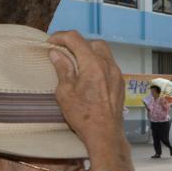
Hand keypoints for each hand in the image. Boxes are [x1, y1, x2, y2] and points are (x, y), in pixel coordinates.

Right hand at [47, 31, 134, 170]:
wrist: (105, 134)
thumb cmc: (83, 115)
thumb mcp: (65, 92)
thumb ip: (62, 69)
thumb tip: (56, 54)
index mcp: (93, 64)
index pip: (76, 39)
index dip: (61, 37)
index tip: (51, 42)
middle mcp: (108, 65)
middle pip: (92, 43)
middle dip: (77, 43)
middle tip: (64, 52)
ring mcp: (117, 74)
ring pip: (103, 53)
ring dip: (89, 53)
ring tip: (75, 64)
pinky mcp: (120, 83)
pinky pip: (109, 65)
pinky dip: (97, 64)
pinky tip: (88, 75)